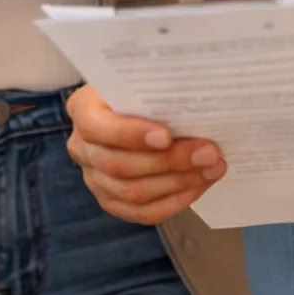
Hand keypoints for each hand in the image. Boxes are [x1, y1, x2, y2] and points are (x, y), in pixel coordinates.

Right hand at [65, 84, 226, 224]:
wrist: (137, 111)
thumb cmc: (143, 92)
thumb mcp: (144, 82)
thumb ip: (159, 92)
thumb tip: (197, 105)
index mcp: (83, 110)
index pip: (96, 126)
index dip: (130, 134)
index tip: (166, 135)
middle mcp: (82, 147)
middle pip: (118, 165)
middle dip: (168, 161)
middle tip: (208, 153)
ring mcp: (94, 178)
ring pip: (132, 193)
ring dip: (178, 182)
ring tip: (211, 168)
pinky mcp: (112, 201)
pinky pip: (142, 212)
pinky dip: (175, 201)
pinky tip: (199, 185)